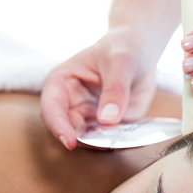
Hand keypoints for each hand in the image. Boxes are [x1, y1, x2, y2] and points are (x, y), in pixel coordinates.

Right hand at [40, 28, 156, 148]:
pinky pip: (113, 141)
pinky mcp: (108, 126)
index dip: (58, 127)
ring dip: (106, 143)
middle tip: (109, 141)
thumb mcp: (121, 62)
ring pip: (92, 141)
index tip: (71, 142)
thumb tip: (107, 119)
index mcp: (61, 83)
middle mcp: (71, 105)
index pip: (51, 109)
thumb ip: (115, 89)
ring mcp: (90, 118)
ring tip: (126, 135)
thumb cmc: (123, 48)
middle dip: (88, 140)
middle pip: (71, 131)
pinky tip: (137, 137)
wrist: (140, 51)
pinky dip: (124, 143)